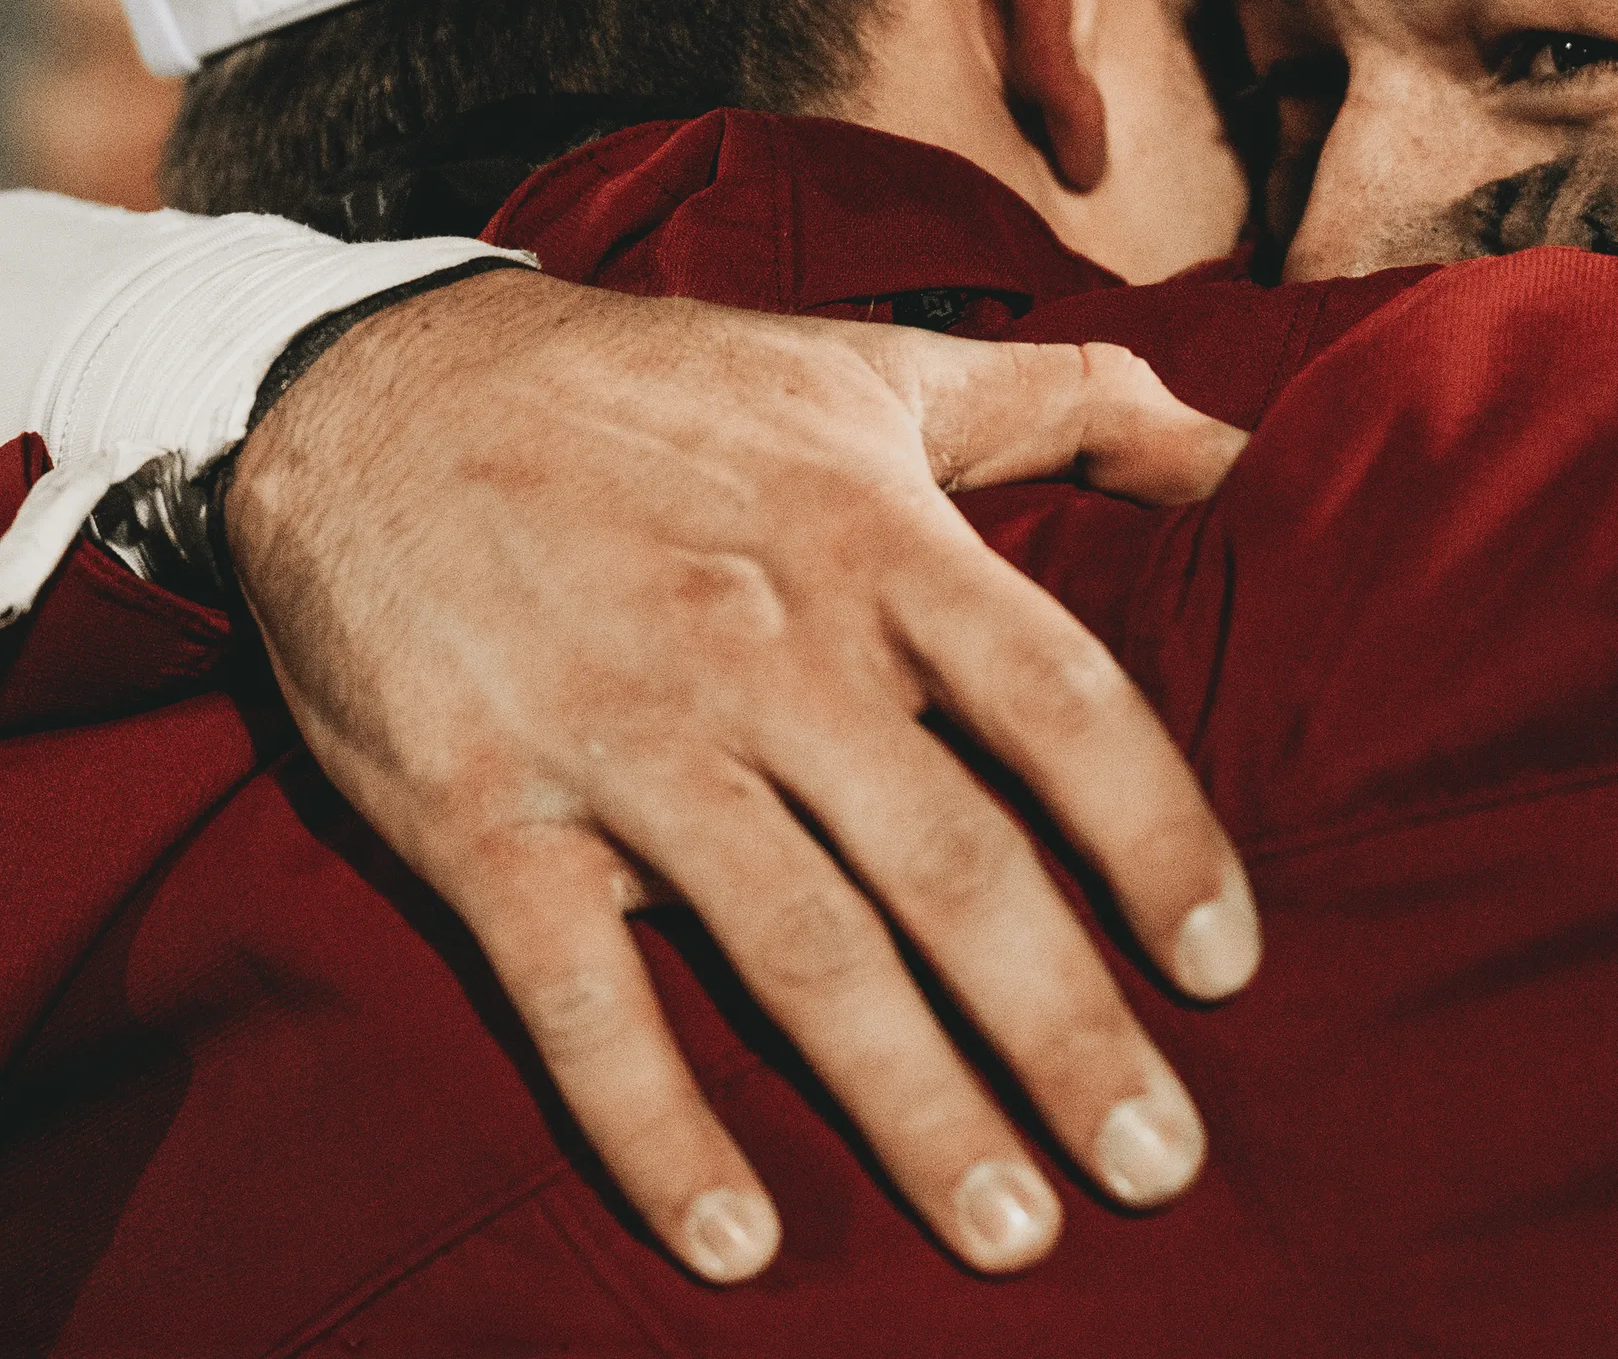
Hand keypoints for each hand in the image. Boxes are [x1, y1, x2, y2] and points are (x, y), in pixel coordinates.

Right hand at [225, 269, 1259, 1280]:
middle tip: (1159, 1165)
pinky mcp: (483, 820)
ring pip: (793, 949)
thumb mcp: (872, 373)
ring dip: (911, 1105)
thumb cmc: (655, 396)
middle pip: (948, 863)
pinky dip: (654, 1127)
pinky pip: (579, 999)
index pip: (1058, 702)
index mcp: (874, 543)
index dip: (1159, 837)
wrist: (370, 389)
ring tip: (1014, 1233)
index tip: (1229, 966)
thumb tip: (1247, 456)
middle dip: (1064, 1027)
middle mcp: (764, 650)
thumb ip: (1071, 408)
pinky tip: (739, 1244)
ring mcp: (621, 741)